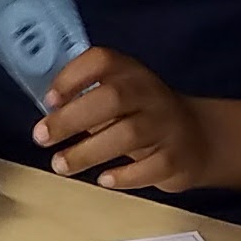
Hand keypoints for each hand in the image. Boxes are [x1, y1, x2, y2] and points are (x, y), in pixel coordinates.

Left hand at [34, 48, 211, 190]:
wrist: (199, 138)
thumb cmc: (143, 117)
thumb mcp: (121, 98)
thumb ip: (88, 102)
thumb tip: (48, 119)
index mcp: (130, 73)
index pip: (102, 60)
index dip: (73, 76)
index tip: (50, 100)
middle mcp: (149, 93)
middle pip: (113, 97)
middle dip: (72, 118)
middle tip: (41, 137)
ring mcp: (166, 125)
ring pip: (129, 134)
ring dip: (89, 151)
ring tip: (61, 165)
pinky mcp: (176, 157)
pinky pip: (151, 167)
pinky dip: (125, 176)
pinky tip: (104, 180)